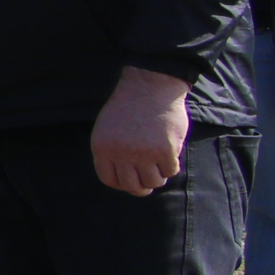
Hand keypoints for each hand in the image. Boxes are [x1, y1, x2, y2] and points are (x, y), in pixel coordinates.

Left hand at [91, 67, 192, 195]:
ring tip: (159, 164)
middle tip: (149, 181)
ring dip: (158, 176)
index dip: (122, 184)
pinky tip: (170, 154)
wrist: (150, 87)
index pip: (110, 180)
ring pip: (153, 182)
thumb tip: (123, 179)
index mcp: (102, 148)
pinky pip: (171, 171)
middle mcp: (120, 153)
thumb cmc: (129, 107)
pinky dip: (172, 166)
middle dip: (142, 187)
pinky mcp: (165, 151)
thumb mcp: (107, 128)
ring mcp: (143, 153)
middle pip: (132, 186)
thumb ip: (111, 151)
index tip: (131, 180)